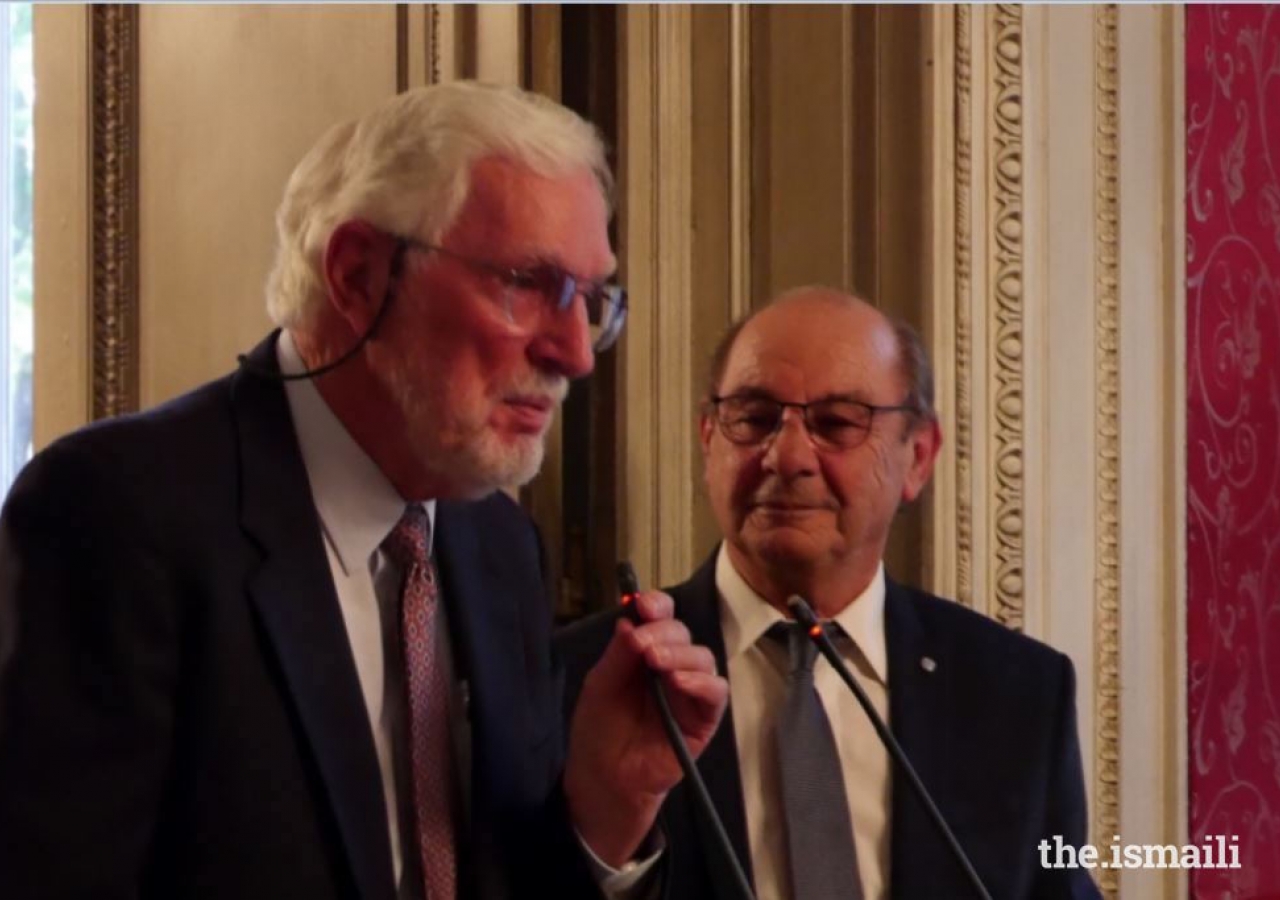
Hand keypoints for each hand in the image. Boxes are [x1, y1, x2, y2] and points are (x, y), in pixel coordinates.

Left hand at [564, 590, 728, 867]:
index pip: (661, 618)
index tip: (644, 605)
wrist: (604, 777)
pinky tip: (678, 682)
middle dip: (663, 633)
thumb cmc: (600, 729)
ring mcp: (690, 691)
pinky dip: (701, 682)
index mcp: (646, 651)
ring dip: (681, 655)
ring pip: (702, 658)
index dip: (657, 605)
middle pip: (682, 634)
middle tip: (643, 646)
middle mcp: (672, 665)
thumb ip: (618, 653)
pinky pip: (716, 692)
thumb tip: (631, 618)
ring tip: (656, 662)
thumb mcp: (601, 684)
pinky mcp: (705, 718)